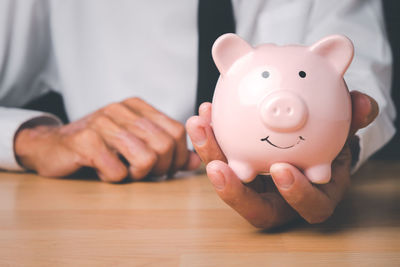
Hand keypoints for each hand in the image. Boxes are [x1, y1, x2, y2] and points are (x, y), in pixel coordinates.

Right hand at [15, 97, 200, 181]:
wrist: (52, 146)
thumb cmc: (99, 147)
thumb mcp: (135, 143)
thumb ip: (166, 150)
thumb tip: (195, 161)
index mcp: (137, 106)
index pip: (176, 131)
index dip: (176, 156)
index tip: (164, 168)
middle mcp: (121, 109)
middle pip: (164, 145)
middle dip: (160, 168)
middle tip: (143, 173)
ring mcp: (102, 123)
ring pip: (146, 158)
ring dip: (138, 175)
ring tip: (124, 171)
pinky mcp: (85, 141)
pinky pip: (118, 171)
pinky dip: (115, 179)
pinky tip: (102, 170)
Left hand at [186, 91, 377, 227]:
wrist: (307, 139)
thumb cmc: (328, 142)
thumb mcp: (343, 132)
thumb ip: (353, 120)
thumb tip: (364, 103)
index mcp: (313, 194)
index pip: (308, 206)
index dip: (295, 194)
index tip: (282, 170)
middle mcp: (279, 197)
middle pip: (252, 204)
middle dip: (232, 189)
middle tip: (217, 167)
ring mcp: (254, 185)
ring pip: (228, 179)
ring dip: (210, 154)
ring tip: (200, 126)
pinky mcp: (236, 167)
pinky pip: (220, 155)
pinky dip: (211, 136)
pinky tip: (205, 111)